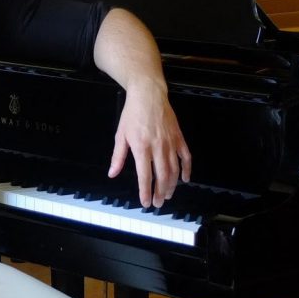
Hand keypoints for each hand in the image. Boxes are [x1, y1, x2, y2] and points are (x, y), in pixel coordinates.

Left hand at [108, 80, 191, 207]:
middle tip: (158, 203)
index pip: (145, 175)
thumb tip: (112, 173)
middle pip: (162, 176)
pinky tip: (184, 179)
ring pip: (174, 169)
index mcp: (141, 147)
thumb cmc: (133, 113)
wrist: (148, 94)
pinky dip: (186, 169)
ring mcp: (170, 142)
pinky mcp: (179, 137)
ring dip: (172, 185)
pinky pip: (185, 156)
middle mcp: (157, 146)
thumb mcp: (121, 134)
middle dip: (160, 192)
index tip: (145, 202)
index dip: (145, 191)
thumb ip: (118, 156)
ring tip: (167, 195)